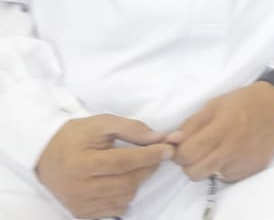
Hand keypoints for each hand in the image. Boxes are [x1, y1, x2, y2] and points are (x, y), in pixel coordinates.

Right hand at [36, 114, 172, 218]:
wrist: (45, 156)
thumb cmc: (76, 136)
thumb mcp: (102, 123)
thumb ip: (132, 129)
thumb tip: (161, 138)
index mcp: (82, 163)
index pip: (124, 162)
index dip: (150, 155)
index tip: (169, 148)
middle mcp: (79, 188)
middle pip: (127, 182)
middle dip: (147, 168)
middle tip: (155, 155)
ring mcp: (80, 204)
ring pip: (124, 197)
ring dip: (138, 181)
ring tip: (135, 166)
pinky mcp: (81, 213)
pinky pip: (115, 208)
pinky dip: (125, 195)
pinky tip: (121, 180)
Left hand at [168, 82, 273, 182]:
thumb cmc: (244, 101)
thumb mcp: (215, 104)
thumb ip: (191, 124)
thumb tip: (173, 141)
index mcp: (220, 129)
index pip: (186, 154)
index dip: (179, 152)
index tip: (185, 145)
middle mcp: (231, 149)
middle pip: (194, 172)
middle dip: (190, 163)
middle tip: (198, 151)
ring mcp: (243, 161)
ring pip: (210, 176)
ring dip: (207, 167)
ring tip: (216, 151)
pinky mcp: (253, 169)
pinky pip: (228, 177)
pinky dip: (225, 168)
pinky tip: (232, 153)